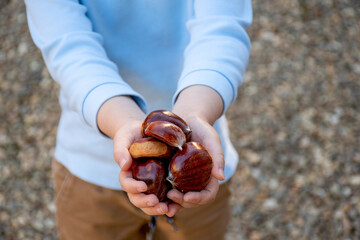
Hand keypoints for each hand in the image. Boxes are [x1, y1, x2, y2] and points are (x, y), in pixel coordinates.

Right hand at [97, 96, 175, 214]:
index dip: (133, 187)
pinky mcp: (162, 182)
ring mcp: (150, 183)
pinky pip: (164, 197)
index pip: (126, 184)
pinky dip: (169, 204)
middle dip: (145, 204)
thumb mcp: (124, 137)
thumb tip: (124, 166)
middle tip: (156, 202)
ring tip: (166, 210)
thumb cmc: (131, 133)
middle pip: (137, 198)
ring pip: (150, 202)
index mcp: (127, 173)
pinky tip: (176, 206)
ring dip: (156, 208)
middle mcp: (138, 181)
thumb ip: (121, 150)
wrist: (145, 130)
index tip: (143, 186)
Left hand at [166, 115, 224, 208]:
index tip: (187, 197)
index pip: (208, 194)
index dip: (199, 199)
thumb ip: (218, 157)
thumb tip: (221, 177)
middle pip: (191, 200)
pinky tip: (152, 195)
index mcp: (209, 176)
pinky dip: (160, 194)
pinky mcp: (169, 173)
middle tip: (170, 197)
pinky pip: (166, 187)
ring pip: (178, 198)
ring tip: (160, 204)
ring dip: (170, 204)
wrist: (186, 119)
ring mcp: (182, 178)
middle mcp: (195, 180)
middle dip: (182, 202)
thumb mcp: (212, 140)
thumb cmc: (203, 129)